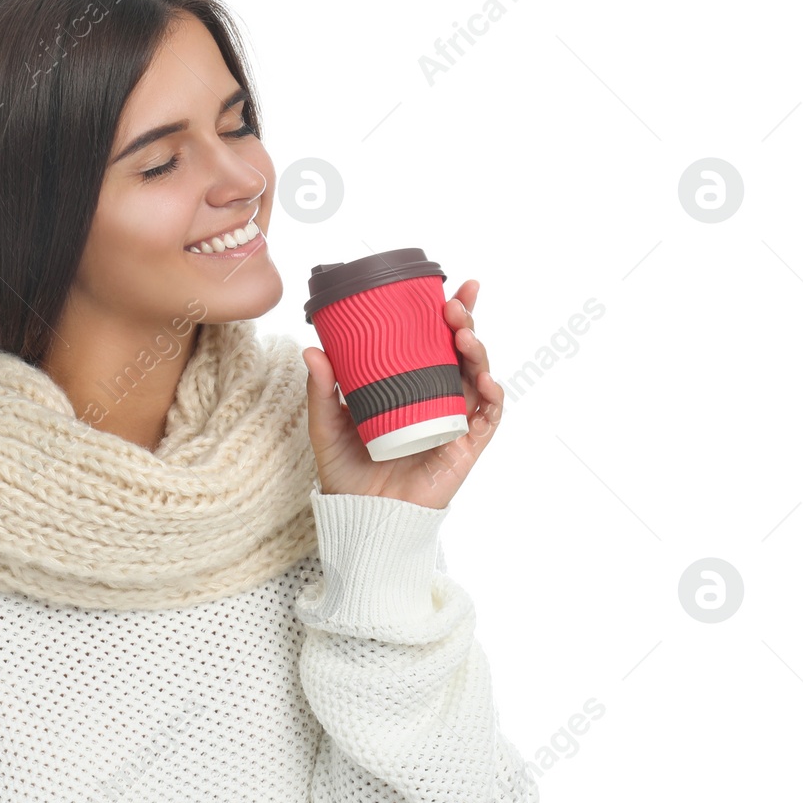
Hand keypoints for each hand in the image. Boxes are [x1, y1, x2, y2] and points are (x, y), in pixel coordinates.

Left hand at [302, 278, 503, 508]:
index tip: (448, 286)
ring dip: (478, 351)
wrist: (360, 516)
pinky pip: (487, 417)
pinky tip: (485, 380)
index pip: (433, 342)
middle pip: (461, 351)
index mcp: (409, 385)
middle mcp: (436, 397)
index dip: (446, 314)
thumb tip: (311, 349)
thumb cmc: (346, 470)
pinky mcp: (465, 446)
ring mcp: (453, 419)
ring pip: (477, 375)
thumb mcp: (327, 424)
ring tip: (464, 334)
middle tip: (454, 304)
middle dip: (466, 322)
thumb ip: (321, 390)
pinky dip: (491, 396)